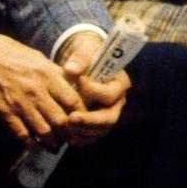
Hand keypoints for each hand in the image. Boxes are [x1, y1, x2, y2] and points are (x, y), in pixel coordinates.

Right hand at [0, 21, 86, 149]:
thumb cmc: (6, 52)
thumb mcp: (35, 56)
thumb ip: (53, 72)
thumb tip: (70, 84)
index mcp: (46, 74)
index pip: (73, 100)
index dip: (81, 114)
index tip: (82, 119)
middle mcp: (35, 90)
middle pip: (62, 120)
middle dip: (70, 132)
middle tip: (72, 136)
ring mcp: (19, 103)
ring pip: (45, 132)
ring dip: (53, 141)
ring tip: (56, 142)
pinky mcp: (4, 112)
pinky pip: (23, 135)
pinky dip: (33, 145)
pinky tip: (37, 146)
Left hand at [58, 30, 130, 145]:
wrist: (84, 63)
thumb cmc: (88, 54)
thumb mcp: (86, 49)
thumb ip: (81, 58)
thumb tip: (71, 70)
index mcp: (120, 84)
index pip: (110, 94)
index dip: (95, 91)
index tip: (79, 83)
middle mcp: (117, 102)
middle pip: (109, 118)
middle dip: (90, 121)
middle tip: (71, 119)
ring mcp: (108, 113)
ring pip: (101, 130)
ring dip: (84, 132)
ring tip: (67, 127)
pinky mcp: (98, 122)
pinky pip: (93, 135)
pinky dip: (82, 138)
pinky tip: (69, 137)